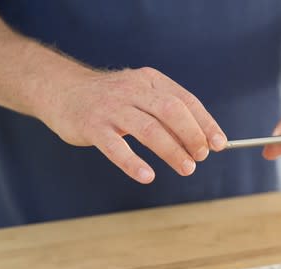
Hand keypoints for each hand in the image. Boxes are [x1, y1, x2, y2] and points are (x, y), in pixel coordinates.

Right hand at [42, 67, 226, 183]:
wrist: (61, 90)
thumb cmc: (110, 100)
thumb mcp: (140, 95)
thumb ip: (167, 112)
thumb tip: (202, 141)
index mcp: (150, 81)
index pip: (185, 100)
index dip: (205, 123)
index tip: (219, 144)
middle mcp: (133, 90)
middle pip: (171, 111)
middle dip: (192, 135)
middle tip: (201, 157)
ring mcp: (111, 108)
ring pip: (148, 129)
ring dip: (171, 151)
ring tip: (187, 168)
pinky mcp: (92, 126)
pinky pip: (115, 146)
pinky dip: (132, 162)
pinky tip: (147, 176)